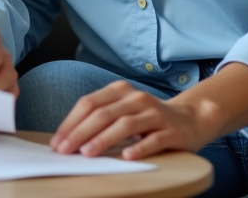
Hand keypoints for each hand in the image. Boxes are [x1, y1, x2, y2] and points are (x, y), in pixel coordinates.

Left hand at [51, 62, 247, 159]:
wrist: (191, 119)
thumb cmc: (148, 119)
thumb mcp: (122, 112)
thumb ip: (100, 119)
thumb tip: (67, 138)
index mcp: (120, 90)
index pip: (89, 103)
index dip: (71, 122)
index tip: (57, 142)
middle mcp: (136, 98)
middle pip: (103, 113)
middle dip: (80, 132)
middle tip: (66, 150)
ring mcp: (155, 113)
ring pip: (125, 124)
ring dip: (104, 139)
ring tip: (88, 153)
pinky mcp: (172, 130)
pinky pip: (154, 139)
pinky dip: (139, 147)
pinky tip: (126, 156)